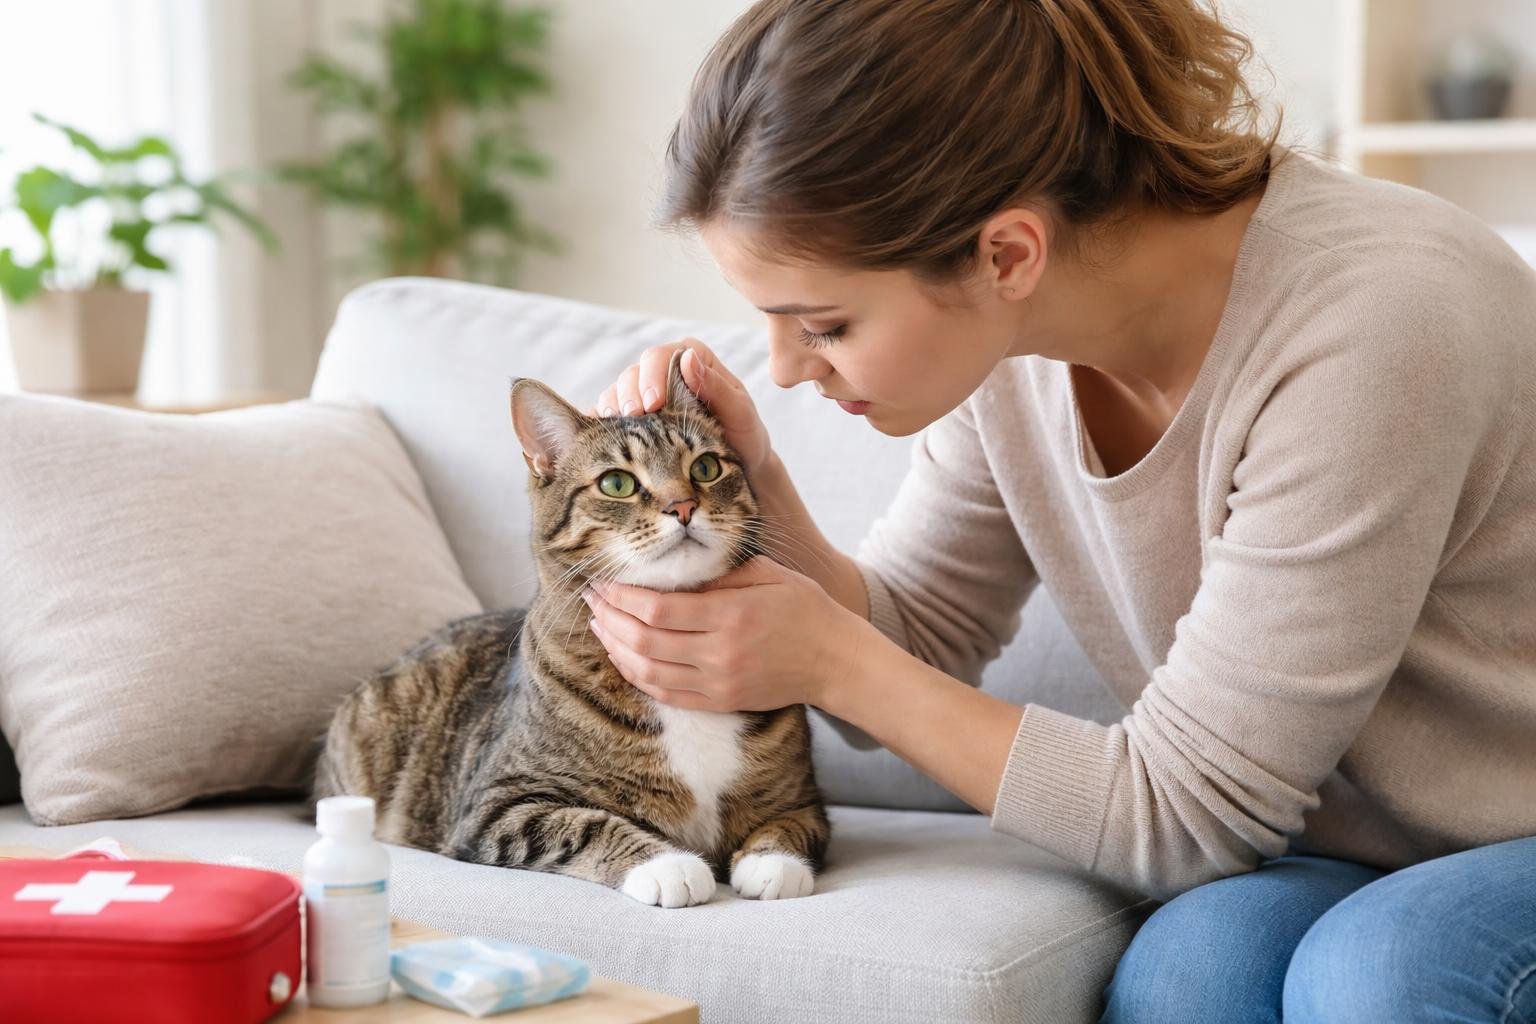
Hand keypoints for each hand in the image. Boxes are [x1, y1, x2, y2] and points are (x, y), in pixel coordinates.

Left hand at [579, 555, 875, 711]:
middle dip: (610, 619)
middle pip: (645, 641)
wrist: (835, 660)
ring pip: (648, 672)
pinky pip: (666, 694)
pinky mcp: (721, 702)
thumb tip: (670, 567)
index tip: (603, 583)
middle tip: (591, 600)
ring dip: (616, 649)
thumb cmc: (803, 608)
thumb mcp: (766, 574)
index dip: (622, 597)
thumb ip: (719, 572)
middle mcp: (720, 653)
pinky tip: (624, 657)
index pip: (658, 610)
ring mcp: (719, 683)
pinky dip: (637, 676)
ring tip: (600, 626)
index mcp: (731, 615)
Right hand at [588, 338, 773, 477]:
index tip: (654, 402)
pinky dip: (604, 420)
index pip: (661, 356)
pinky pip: (612, 412)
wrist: (740, 466)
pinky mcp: (637, 418)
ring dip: (615, 407)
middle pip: (634, 372)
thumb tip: (687, 358)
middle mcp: (667, 373)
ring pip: (618, 390)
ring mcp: (649, 395)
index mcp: (693, 361)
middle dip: (630, 394)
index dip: (652, 376)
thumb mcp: (740, 412)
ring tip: (619, 426)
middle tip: (634, 417)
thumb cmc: (744, 435)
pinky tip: (603, 432)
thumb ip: (716, 386)